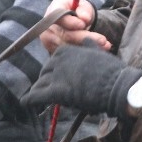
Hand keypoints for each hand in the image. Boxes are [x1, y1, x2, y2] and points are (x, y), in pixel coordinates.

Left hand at [22, 40, 141, 118]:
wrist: (117, 85)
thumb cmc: (110, 70)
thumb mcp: (98, 52)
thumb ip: (89, 45)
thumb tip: (87, 38)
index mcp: (67, 50)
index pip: (54, 61)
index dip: (56, 71)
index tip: (59, 78)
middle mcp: (58, 60)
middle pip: (46, 72)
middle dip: (47, 81)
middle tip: (51, 90)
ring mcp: (56, 75)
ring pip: (41, 84)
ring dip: (40, 90)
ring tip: (39, 97)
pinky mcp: (56, 91)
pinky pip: (36, 96)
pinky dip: (30, 99)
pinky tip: (25, 102)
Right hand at [40, 0, 110, 53]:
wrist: (71, 17)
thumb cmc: (77, 8)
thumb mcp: (82, 4)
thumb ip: (84, 10)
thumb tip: (85, 18)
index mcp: (54, 8)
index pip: (59, 17)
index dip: (70, 22)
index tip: (83, 24)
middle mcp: (49, 26)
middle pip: (66, 35)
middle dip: (85, 37)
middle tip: (102, 40)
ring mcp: (49, 40)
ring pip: (69, 46)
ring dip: (88, 46)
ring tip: (104, 45)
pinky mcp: (54, 50)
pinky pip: (70, 53)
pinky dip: (85, 52)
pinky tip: (98, 50)